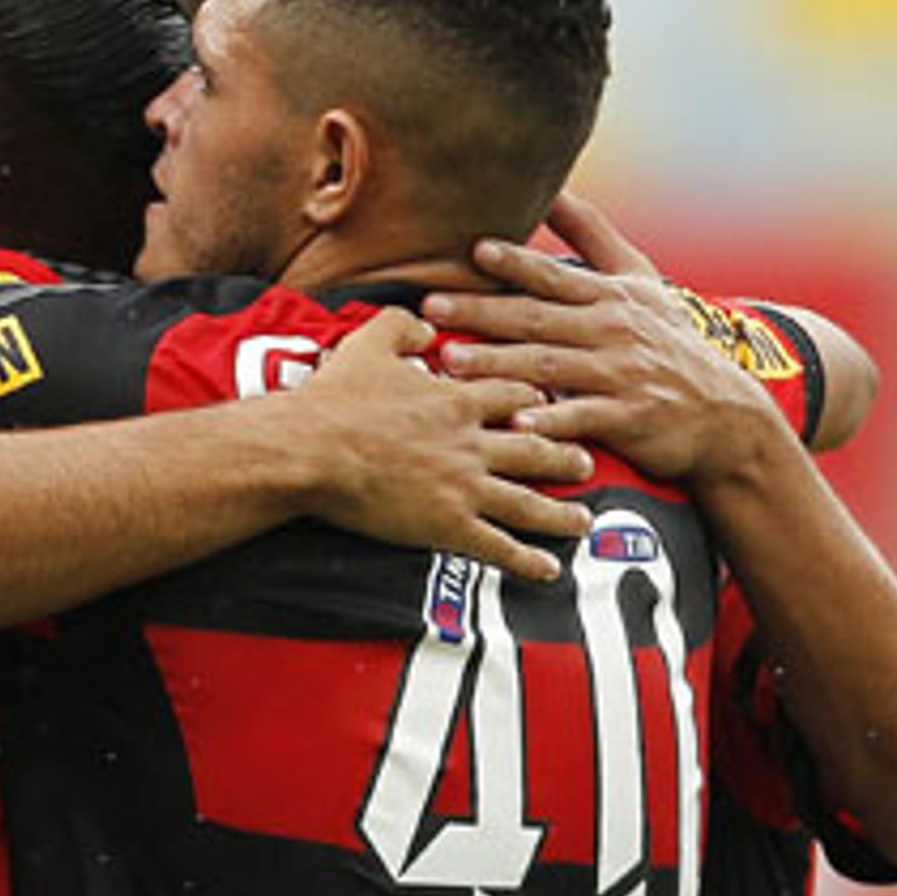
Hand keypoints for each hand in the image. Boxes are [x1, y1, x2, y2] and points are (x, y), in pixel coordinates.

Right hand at [281, 311, 592, 581]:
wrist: (310, 448)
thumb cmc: (335, 399)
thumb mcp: (369, 343)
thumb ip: (402, 326)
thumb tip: (425, 325)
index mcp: (457, 400)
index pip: (515, 397)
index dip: (535, 401)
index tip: (547, 405)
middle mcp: (472, 443)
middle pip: (536, 448)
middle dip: (565, 456)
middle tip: (586, 463)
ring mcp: (463, 486)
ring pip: (528, 501)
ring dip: (560, 514)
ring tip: (582, 521)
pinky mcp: (446, 524)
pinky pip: (496, 546)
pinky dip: (525, 560)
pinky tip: (547, 570)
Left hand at [419, 191, 791, 482]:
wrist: (724, 412)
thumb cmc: (666, 341)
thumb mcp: (639, 280)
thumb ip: (591, 235)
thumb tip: (552, 185)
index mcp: (609, 296)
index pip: (553, 275)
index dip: (516, 261)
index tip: (474, 249)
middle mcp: (612, 330)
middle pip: (537, 318)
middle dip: (482, 311)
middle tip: (430, 306)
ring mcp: (619, 374)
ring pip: (548, 366)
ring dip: (498, 364)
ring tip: (451, 363)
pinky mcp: (627, 418)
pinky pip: (580, 419)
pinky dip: (549, 422)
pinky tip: (515, 426)